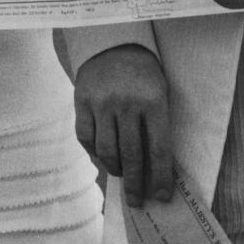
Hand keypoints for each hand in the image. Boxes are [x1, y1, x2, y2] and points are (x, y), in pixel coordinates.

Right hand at [73, 44, 172, 207]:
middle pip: (131, 155)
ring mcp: (101, 103)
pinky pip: (86, 138)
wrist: (114, 42)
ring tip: (121, 174)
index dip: (161, 177)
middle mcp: (126, 104)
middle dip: (135, 184)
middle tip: (137, 201)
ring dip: (115, 169)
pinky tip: (103, 156)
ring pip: (106, 151)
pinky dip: (94, 152)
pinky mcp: (82, 101)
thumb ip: (157, 125)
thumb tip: (156, 169)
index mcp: (153, 101)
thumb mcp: (160, 92)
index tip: (162, 197)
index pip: (158, 149)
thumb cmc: (143, 73)